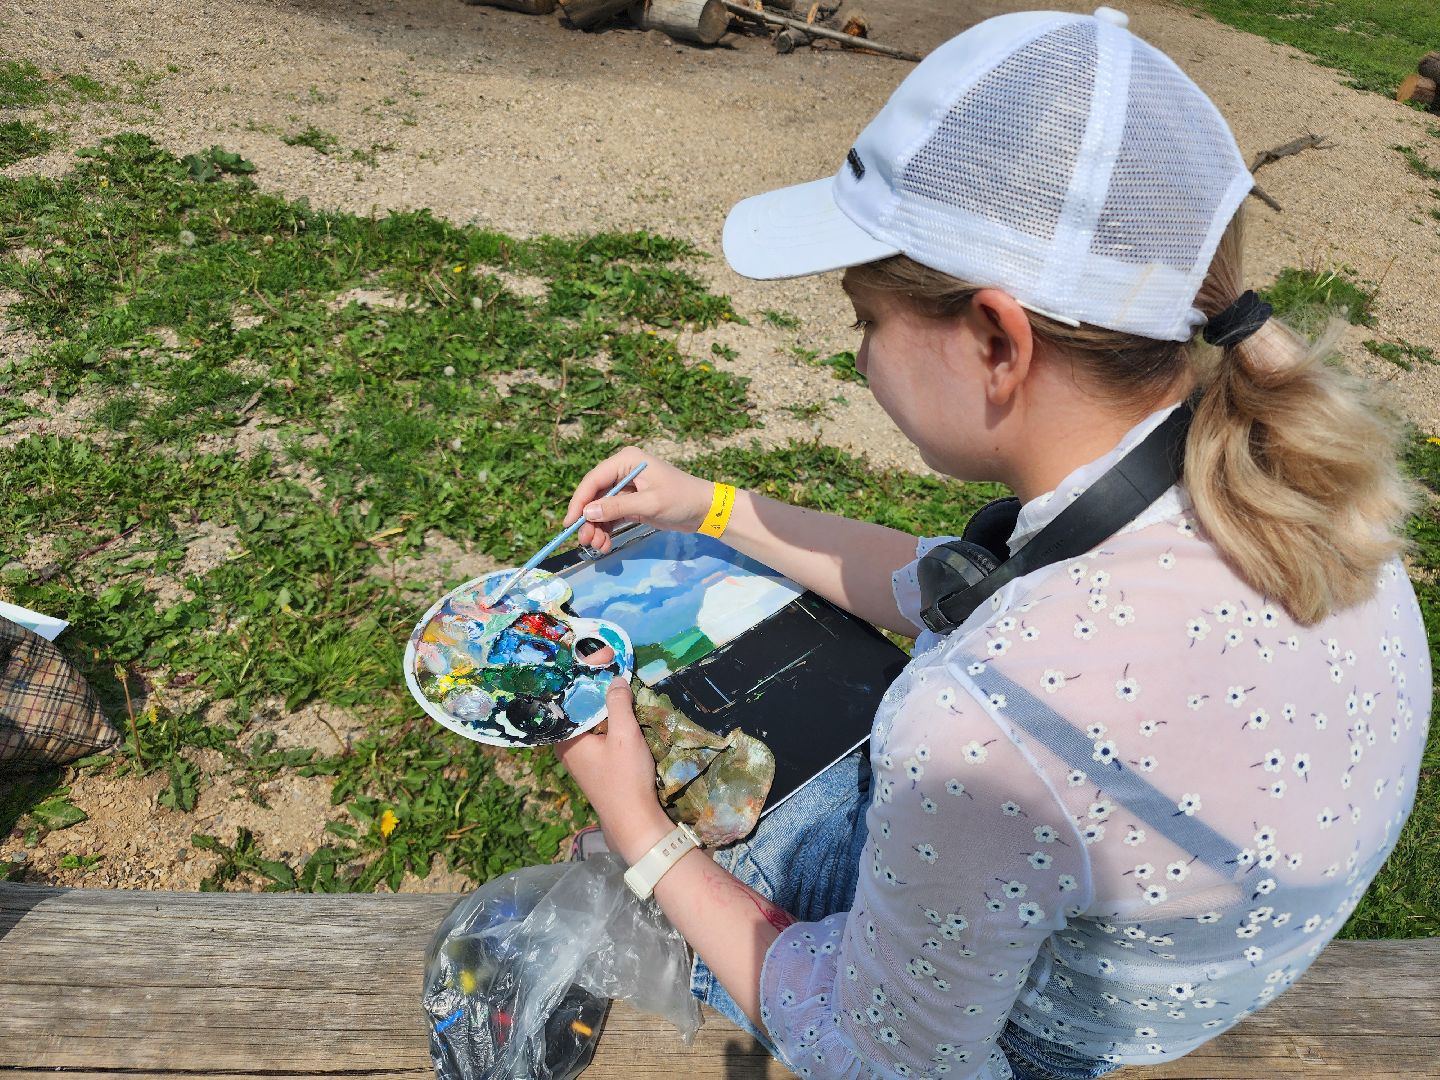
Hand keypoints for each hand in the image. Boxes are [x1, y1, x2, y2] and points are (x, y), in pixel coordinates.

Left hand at [555, 680, 672, 861]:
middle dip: (588, 687)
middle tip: (603, 662)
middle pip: (573, 709)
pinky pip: (591, 732)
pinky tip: (615, 709)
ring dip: (597, 703)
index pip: (566, 699)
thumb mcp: (625, 735)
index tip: (596, 657)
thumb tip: (615, 678)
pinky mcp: (589, 764)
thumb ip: (618, 704)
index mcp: (565, 739)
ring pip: (583, 721)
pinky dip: (602, 719)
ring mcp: (576, 757)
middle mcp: (564, 747)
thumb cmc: (625, 778)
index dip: (580, 676)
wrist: (634, 820)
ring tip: (610, 678)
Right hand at [563, 448, 714, 553]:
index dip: (579, 501)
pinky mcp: (630, 502)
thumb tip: (588, 512)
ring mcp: (626, 487)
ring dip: (596, 528)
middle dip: (588, 520)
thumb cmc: (681, 499)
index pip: (594, 480)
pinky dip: (606, 530)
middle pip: (594, 495)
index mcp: (627, 461)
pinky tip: (605, 544)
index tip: (570, 522)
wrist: (704, 509)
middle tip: (586, 541)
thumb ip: (618, 507)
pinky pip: (611, 516)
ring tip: (599, 547)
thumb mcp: (650, 504)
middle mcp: (622, 471)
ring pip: (600, 508)